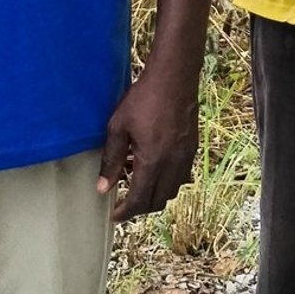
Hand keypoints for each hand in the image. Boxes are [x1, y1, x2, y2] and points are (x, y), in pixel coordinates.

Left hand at [98, 70, 198, 223]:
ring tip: (137, 185)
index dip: (126, 212)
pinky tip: (155, 169)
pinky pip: (181, 177)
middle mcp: (172, 164)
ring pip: (171, 191)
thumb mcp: (118, 128)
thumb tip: (102, 188)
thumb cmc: (144, 99)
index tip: (115, 216)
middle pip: (158, 201)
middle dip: (140, 208)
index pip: (140, 199)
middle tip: (124, 204)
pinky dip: (167, 182)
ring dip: (155, 195)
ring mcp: (185, 157)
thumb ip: (111, 160)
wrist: (174, 78)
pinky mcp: (192, 149)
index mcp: (152, 162)